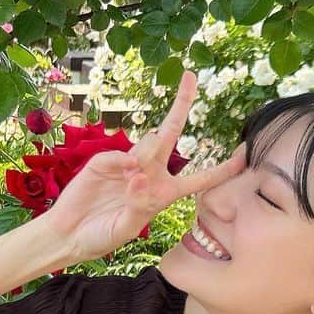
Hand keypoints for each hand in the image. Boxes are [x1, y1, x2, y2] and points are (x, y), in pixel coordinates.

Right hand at [43, 70, 246, 262]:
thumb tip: (140, 175)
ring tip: (132, 184)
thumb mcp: (126, 228)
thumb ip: (138, 205)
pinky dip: (125, 164)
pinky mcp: (105, 162)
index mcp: (163, 194)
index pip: (200, 179)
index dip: (223, 169)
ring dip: (149, 156)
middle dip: (181, 105)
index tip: (244, 154)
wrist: (68, 235)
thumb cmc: (101, 236)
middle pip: (169, 134)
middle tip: (190, 77)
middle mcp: (149, 174)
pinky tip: (124, 179)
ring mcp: (127, 165)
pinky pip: (123, 156)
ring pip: (149, 145)